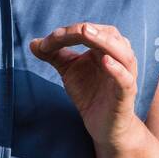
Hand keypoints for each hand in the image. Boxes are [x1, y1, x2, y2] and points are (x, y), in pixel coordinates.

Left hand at [29, 22, 139, 148]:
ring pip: (122, 53)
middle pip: (108, 35)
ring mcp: (125, 75)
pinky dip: (117, 69)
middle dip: (87, 31)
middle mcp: (119, 58)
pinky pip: (125, 80)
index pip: (89, 31)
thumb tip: (33, 43)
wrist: (103, 126)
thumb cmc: (90, 94)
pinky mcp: (126, 95)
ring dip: (104, 41)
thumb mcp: (69, 71)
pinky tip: (105, 61)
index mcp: (105, 48)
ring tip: (86, 33)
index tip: (45, 44)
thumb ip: (54, 56)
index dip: (66, 33)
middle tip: (68, 31)